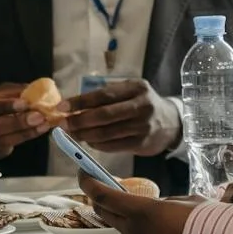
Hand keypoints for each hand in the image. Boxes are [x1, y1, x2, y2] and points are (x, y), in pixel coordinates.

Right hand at [0, 81, 52, 158]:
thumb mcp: (2, 93)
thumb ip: (15, 91)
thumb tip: (35, 89)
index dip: (6, 105)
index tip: (24, 103)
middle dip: (19, 122)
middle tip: (38, 117)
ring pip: (4, 141)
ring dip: (26, 133)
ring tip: (44, 125)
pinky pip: (8, 148)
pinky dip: (26, 138)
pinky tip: (39, 131)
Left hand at [65, 79, 181, 156]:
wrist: (171, 123)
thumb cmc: (142, 104)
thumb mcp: (130, 92)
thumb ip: (107, 95)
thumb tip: (73, 106)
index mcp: (136, 88)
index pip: (103, 94)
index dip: (80, 102)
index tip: (61, 107)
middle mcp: (142, 105)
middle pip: (104, 115)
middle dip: (79, 120)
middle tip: (62, 124)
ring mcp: (143, 126)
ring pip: (107, 133)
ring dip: (85, 135)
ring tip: (72, 134)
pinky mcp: (142, 143)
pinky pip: (113, 146)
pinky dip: (97, 144)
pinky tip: (89, 141)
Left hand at [80, 174, 192, 233]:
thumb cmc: (210, 223)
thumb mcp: (186, 202)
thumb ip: (165, 204)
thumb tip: (159, 208)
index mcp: (144, 211)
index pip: (104, 196)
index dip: (90, 183)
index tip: (83, 174)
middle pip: (107, 215)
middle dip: (103, 202)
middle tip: (106, 194)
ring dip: (135, 228)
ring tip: (163, 227)